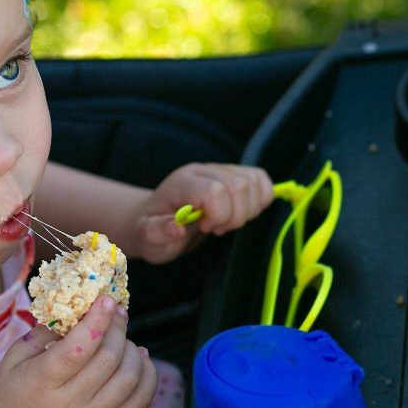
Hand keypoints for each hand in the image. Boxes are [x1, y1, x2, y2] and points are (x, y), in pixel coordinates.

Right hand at [0, 296, 156, 407]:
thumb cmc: (15, 393)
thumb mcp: (14, 358)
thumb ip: (43, 332)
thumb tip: (77, 309)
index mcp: (42, 383)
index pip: (77, 350)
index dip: (97, 321)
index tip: (107, 300)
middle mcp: (69, 405)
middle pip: (108, 360)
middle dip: (117, 329)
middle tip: (117, 313)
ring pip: (129, 378)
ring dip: (132, 350)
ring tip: (124, 339)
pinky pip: (141, 401)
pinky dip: (147, 375)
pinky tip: (139, 358)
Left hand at [133, 163, 273, 262]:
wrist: (156, 220)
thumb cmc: (152, 229)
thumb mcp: (147, 237)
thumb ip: (156, 232)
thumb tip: (176, 228)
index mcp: (181, 183)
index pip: (214, 190)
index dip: (218, 215)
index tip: (204, 228)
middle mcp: (202, 171)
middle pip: (239, 186)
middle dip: (234, 216)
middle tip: (216, 228)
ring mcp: (219, 170)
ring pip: (253, 181)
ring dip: (247, 210)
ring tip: (225, 222)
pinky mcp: (233, 175)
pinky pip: (260, 180)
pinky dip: (259, 200)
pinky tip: (240, 213)